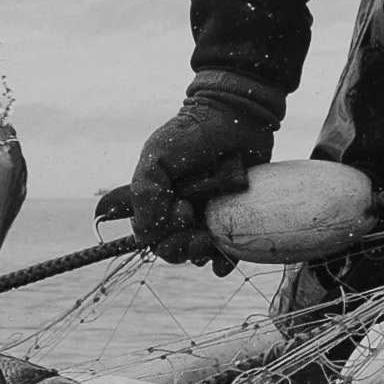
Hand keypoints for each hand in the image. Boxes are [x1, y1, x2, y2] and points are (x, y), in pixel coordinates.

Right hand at [130, 77, 280, 273]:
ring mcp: (208, 216)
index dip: (159, 233)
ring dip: (198, 254)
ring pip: (196, 254)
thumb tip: (144, 233)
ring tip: (207, 237)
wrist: (238, 117)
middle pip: (170, 249)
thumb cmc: (194, 133)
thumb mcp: (158, 155)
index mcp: (158, 199)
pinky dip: (223, 263)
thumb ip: (144, 191)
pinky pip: (227, 251)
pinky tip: (222, 266)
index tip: (178, 208)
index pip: (149, 234)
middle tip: (193, 217)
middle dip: (178, 245)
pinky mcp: (235, 218)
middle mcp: (181, 211)